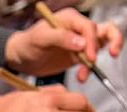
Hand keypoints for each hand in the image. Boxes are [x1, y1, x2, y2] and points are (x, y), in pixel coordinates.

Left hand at [5, 8, 123, 81]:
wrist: (22, 58)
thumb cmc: (28, 43)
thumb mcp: (40, 38)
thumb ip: (61, 37)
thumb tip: (81, 43)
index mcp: (70, 18)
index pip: (89, 27)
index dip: (92, 41)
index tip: (89, 57)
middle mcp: (78, 27)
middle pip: (104, 31)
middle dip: (104, 46)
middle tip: (101, 59)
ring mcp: (81, 41)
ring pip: (102, 46)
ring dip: (95, 62)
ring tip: (82, 76)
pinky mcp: (79, 55)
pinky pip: (92, 60)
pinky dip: (89, 69)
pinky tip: (81, 77)